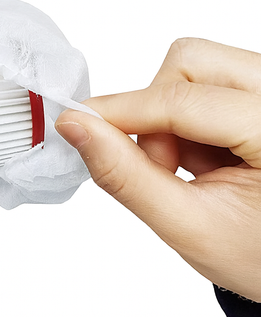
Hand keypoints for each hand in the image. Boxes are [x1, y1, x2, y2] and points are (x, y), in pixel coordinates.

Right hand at [56, 38, 260, 301]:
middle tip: (165, 166)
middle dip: (154, 112)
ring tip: (192, 166)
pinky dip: (185, 117)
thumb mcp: (188, 225)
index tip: (77, 123)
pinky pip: (204, 81)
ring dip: (169, 116)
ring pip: (194, 67)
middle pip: (191, 62)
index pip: (183, 100)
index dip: (121, 111)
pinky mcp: (257, 93)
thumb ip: (125, 176)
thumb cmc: (254, 254)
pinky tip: (205, 155)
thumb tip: (75, 127)